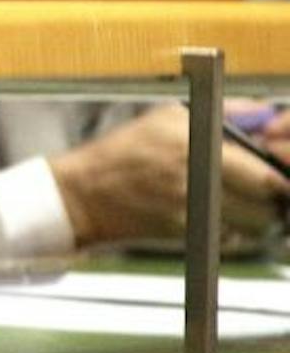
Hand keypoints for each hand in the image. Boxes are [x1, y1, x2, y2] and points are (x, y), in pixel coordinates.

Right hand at [48, 105, 287, 244]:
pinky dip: (230, 230)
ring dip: (255, 218)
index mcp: (197, 143)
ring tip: (237, 203)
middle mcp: (198, 179)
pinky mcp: (186, 234)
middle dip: (271, 199)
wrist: (83, 194)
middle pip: (267, 204)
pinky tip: (212, 215)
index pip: (266, 174)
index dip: (278, 178)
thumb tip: (266, 114)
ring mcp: (193, 210)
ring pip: (253, 225)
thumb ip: (225, 114)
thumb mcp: (168, 117)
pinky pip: (229, 237)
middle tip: (263, 191)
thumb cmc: (122, 153)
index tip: (277, 175)